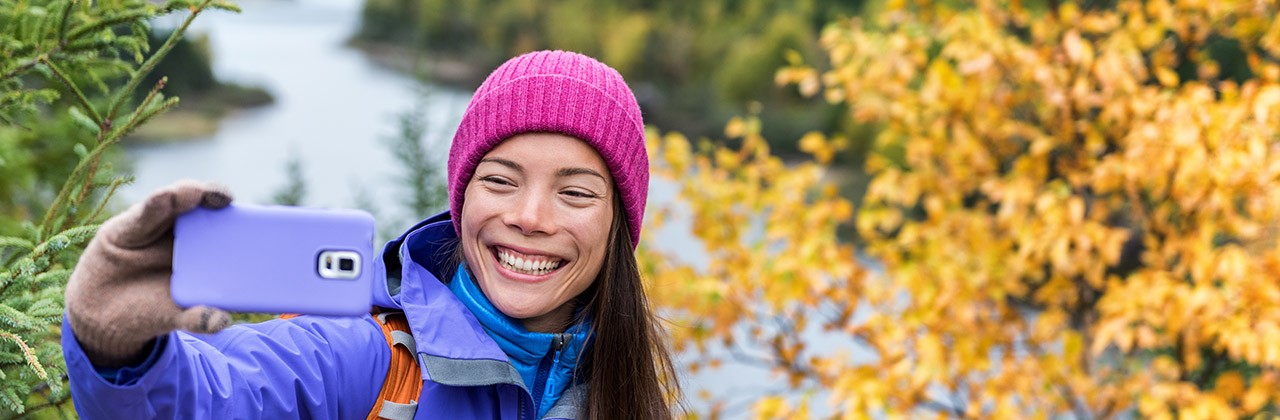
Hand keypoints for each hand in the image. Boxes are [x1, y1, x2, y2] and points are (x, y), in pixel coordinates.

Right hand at [65, 180, 235, 366]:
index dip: (240, 216)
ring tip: (194, 193)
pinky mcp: (129, 227)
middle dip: (213, 195)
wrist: (104, 314)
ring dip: (185, 193)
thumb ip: (197, 319)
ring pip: (174, 201)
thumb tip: (222, 323)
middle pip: (202, 205)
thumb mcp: (175, 316)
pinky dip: (155, 204)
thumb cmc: (151, 308)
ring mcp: (156, 224)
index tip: (252, 216)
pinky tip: (165, 197)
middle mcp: (183, 231)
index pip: (226, 225)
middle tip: (223, 198)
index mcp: (205, 249)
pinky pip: (144, 213)